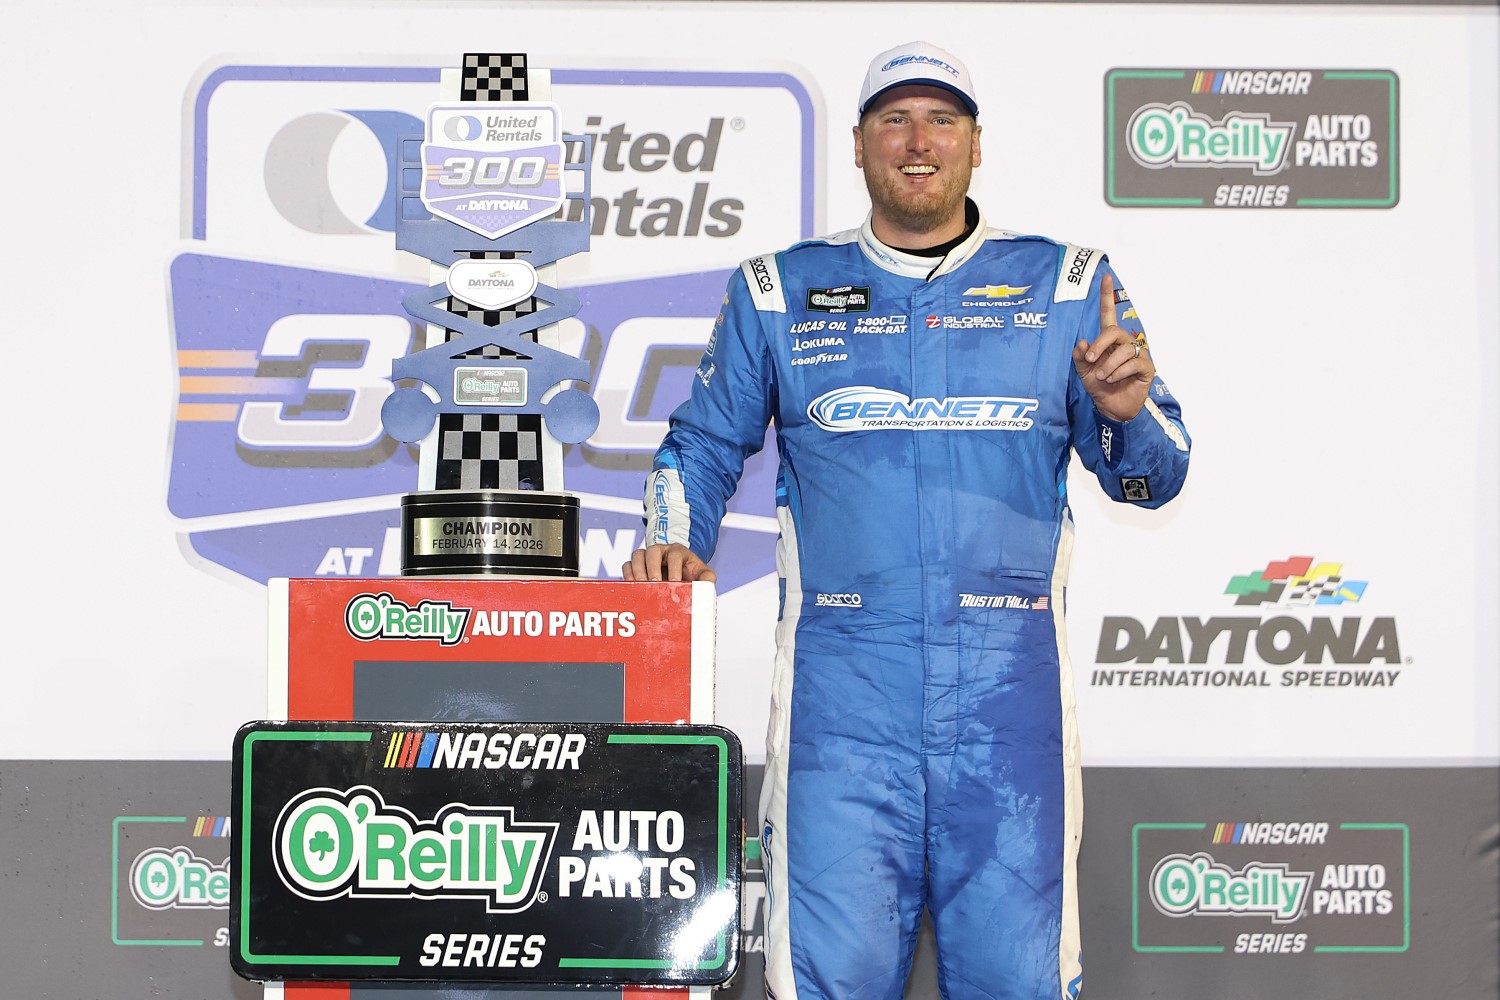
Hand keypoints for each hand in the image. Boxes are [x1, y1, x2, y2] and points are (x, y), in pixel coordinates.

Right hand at [623, 543, 716, 582]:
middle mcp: (660, 551)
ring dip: (638, 571)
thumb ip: (707, 578)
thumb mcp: (702, 573)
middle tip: (655, 584)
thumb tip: (708, 584)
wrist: (679, 570)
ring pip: (637, 555)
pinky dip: (628, 574)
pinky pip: (627, 565)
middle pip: (652, 551)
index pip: (674, 555)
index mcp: (678, 551)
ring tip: (642, 586)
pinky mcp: (636, 564)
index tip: (674, 583)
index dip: (674, 569)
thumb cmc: (690, 572)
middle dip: (652, 568)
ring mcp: (646, 556)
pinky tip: (632, 586)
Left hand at [1072, 273, 1153, 421]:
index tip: (1106, 278)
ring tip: (1103, 377)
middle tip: (1092, 360)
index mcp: (1108, 341)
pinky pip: (1134, 363)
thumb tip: (1081, 343)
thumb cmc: (1100, 386)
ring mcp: (1137, 354)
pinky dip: (1120, 372)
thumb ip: (1081, 357)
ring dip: (1109, 365)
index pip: (1109, 314)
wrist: (1111, 408)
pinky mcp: (1146, 367)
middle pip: (1114, 331)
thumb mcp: (1084, 372)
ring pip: (1124, 349)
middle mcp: (1124, 344)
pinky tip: (1114, 379)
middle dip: (1100, 344)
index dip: (1107, 297)